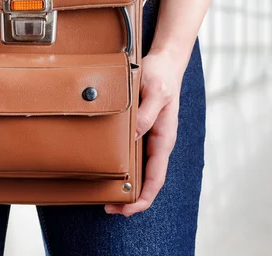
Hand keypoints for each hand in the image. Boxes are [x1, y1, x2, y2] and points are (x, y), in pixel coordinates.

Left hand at [105, 47, 184, 215]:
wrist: (165, 61)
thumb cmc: (161, 75)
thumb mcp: (154, 91)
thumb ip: (146, 113)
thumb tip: (134, 135)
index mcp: (164, 137)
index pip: (156, 177)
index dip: (143, 197)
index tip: (127, 209)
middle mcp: (158, 141)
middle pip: (148, 179)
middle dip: (132, 199)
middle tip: (108, 208)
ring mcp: (151, 136)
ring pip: (140, 169)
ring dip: (127, 185)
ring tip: (106, 195)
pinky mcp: (142, 129)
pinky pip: (134, 154)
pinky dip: (124, 167)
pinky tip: (110, 168)